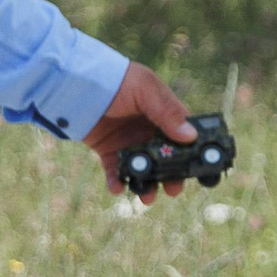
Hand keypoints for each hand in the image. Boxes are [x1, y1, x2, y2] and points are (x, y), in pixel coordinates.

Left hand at [80, 63, 195, 203]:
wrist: (77, 83)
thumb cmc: (117, 80)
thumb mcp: (146, 90)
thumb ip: (167, 112)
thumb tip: (190, 137)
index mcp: (164, 114)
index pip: (184, 136)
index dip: (193, 153)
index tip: (200, 170)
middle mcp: (149, 131)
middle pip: (167, 159)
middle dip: (171, 176)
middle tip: (173, 190)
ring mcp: (130, 142)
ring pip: (144, 169)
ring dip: (147, 184)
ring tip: (147, 197)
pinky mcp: (109, 151)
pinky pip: (116, 171)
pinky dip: (118, 182)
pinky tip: (118, 187)